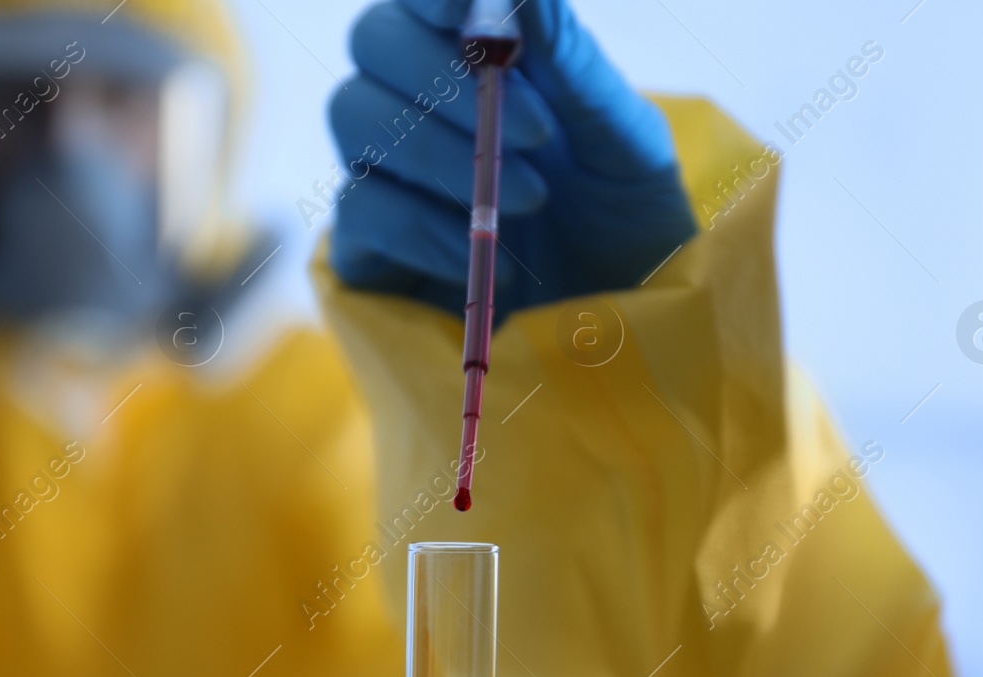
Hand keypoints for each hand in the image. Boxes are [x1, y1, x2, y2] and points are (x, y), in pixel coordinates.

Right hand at [328, 0, 694, 317]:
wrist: (618, 337)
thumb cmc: (627, 228)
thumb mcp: (624, 144)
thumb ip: (571, 62)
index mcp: (479, 58)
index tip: (470, 12)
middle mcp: (419, 105)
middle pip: (371, 41)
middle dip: (445, 76)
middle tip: (533, 132)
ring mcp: (385, 177)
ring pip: (355, 117)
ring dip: (445, 154)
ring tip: (530, 201)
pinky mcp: (367, 250)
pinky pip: (360, 211)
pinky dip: (426, 227)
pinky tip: (482, 256)